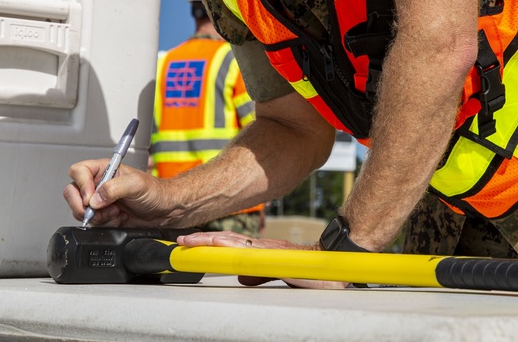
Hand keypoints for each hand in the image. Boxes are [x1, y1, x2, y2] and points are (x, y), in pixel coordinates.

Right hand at [62, 158, 171, 226]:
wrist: (166, 211)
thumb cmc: (156, 191)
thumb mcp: (137, 184)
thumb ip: (114, 188)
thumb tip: (95, 199)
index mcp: (105, 169)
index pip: (78, 171)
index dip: (81, 185)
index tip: (91, 197)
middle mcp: (99, 184)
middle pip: (72, 193)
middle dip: (85, 205)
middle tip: (101, 209)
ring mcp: (100, 202)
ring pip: (81, 211)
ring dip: (99, 217)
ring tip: (117, 212)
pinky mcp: (104, 217)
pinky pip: (93, 224)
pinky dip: (106, 224)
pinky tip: (120, 219)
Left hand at [177, 231, 349, 289]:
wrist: (335, 264)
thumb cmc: (311, 269)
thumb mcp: (279, 272)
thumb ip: (260, 273)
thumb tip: (241, 276)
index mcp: (264, 250)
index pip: (232, 244)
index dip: (211, 242)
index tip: (191, 243)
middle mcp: (265, 247)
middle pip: (230, 241)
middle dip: (205, 240)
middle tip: (183, 242)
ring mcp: (271, 251)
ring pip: (237, 243)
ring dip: (214, 241)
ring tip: (194, 243)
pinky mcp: (277, 257)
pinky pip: (252, 251)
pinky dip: (235, 247)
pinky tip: (222, 246)